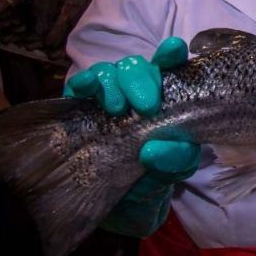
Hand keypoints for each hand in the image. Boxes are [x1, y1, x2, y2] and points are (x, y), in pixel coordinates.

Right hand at [64, 37, 200, 236]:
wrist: (122, 205)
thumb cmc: (153, 177)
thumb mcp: (172, 171)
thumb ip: (175, 159)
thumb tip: (156, 148)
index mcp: (166, 98)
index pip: (170, 67)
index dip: (171, 53)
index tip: (174, 50)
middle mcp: (136, 92)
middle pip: (137, 66)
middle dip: (143, 78)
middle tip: (148, 105)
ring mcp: (107, 97)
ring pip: (109, 71)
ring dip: (114, 84)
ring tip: (117, 109)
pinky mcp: (80, 107)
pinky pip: (80, 85)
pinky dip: (85, 83)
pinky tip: (86, 90)